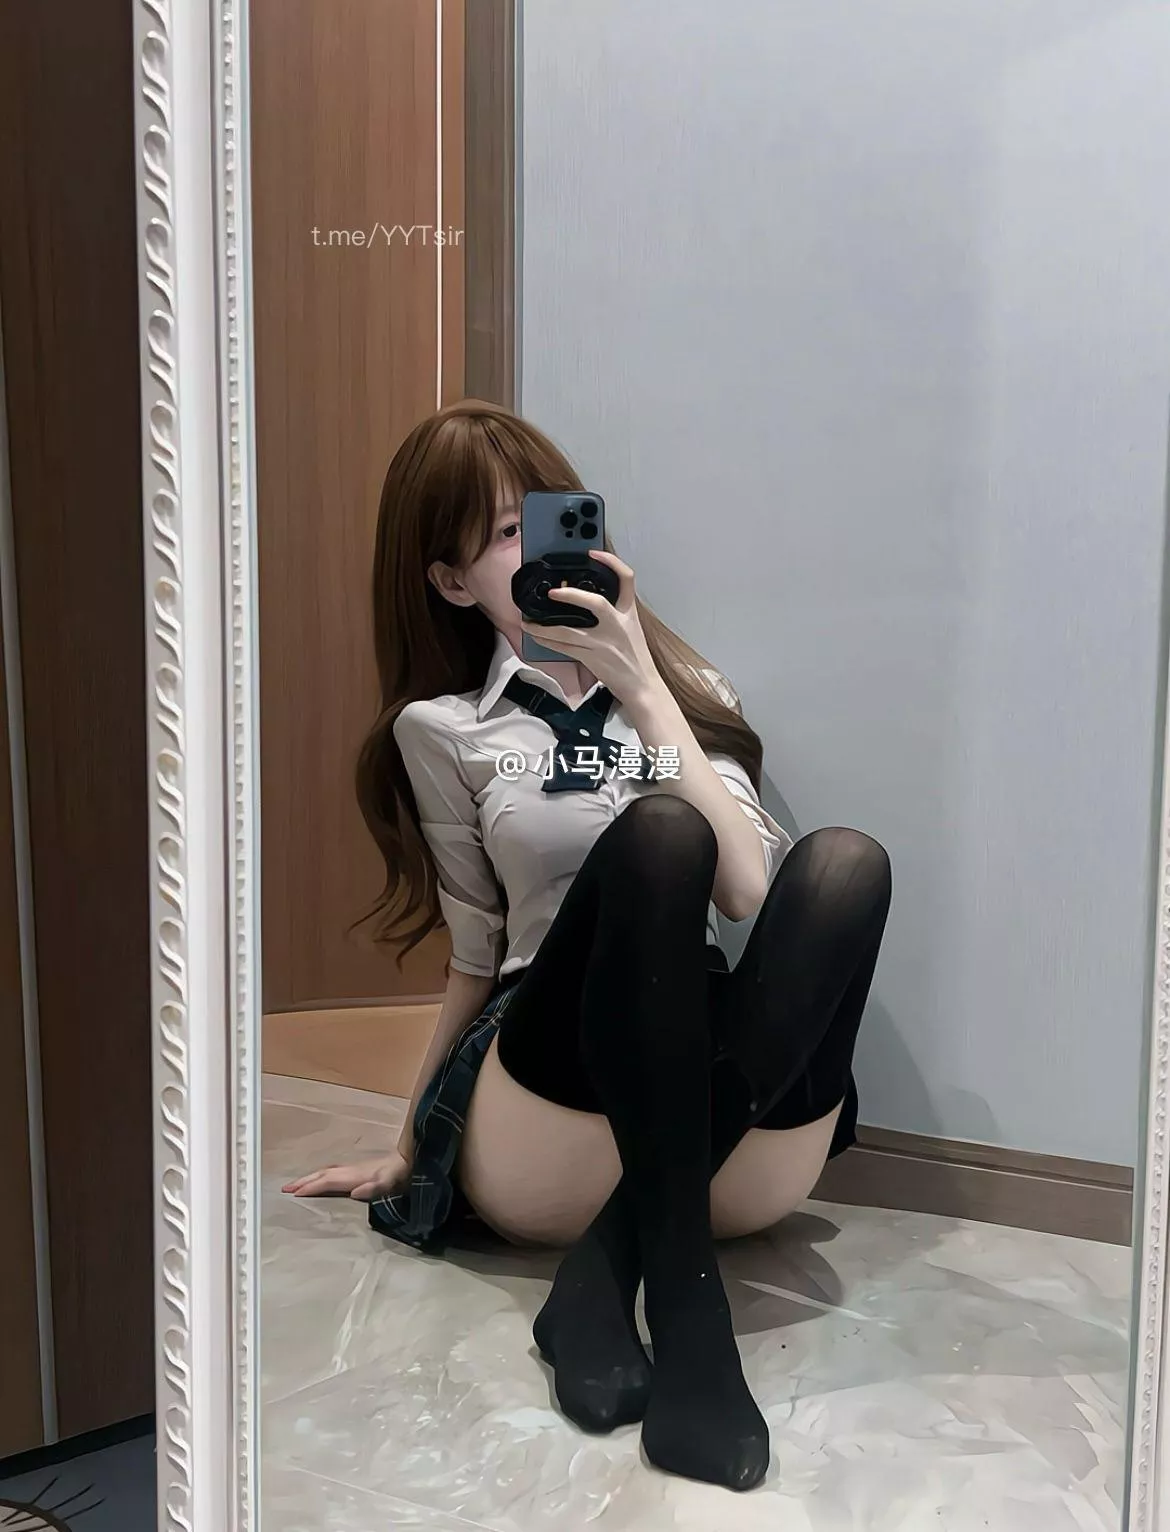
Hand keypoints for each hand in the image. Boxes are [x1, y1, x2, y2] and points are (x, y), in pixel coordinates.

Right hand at [282, 1150, 410, 1201]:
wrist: (410, 1161)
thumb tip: (355, 1192)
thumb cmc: (399, 1175)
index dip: (311, 1187)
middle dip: (303, 1181)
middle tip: (284, 1188)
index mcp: (354, 1175)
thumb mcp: (389, 1183)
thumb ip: (373, 1187)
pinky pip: (332, 1173)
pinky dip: (320, 1176)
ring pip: (326, 1172)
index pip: (327, 1181)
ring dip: (309, 1177)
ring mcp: (353, 1168)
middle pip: (322, 1174)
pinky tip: (320, 1180)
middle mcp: (350, 1170)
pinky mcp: (358, 1170)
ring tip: (295, 1185)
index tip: (293, 1194)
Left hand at [520, 548, 659, 704]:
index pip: (627, 579)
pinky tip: (536, 637)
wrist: (642, 686)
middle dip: (571, 596)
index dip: (611, 562)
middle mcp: (617, 625)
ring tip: (527, 622)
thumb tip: (583, 600)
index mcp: (628, 613)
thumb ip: (613, 613)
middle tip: (552, 593)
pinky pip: (564, 647)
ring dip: (544, 627)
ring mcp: (604, 643)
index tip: (593, 553)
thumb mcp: (630, 628)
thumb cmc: (634, 657)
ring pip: (569, 631)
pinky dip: (547, 641)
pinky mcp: (592, 658)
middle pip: (595, 603)